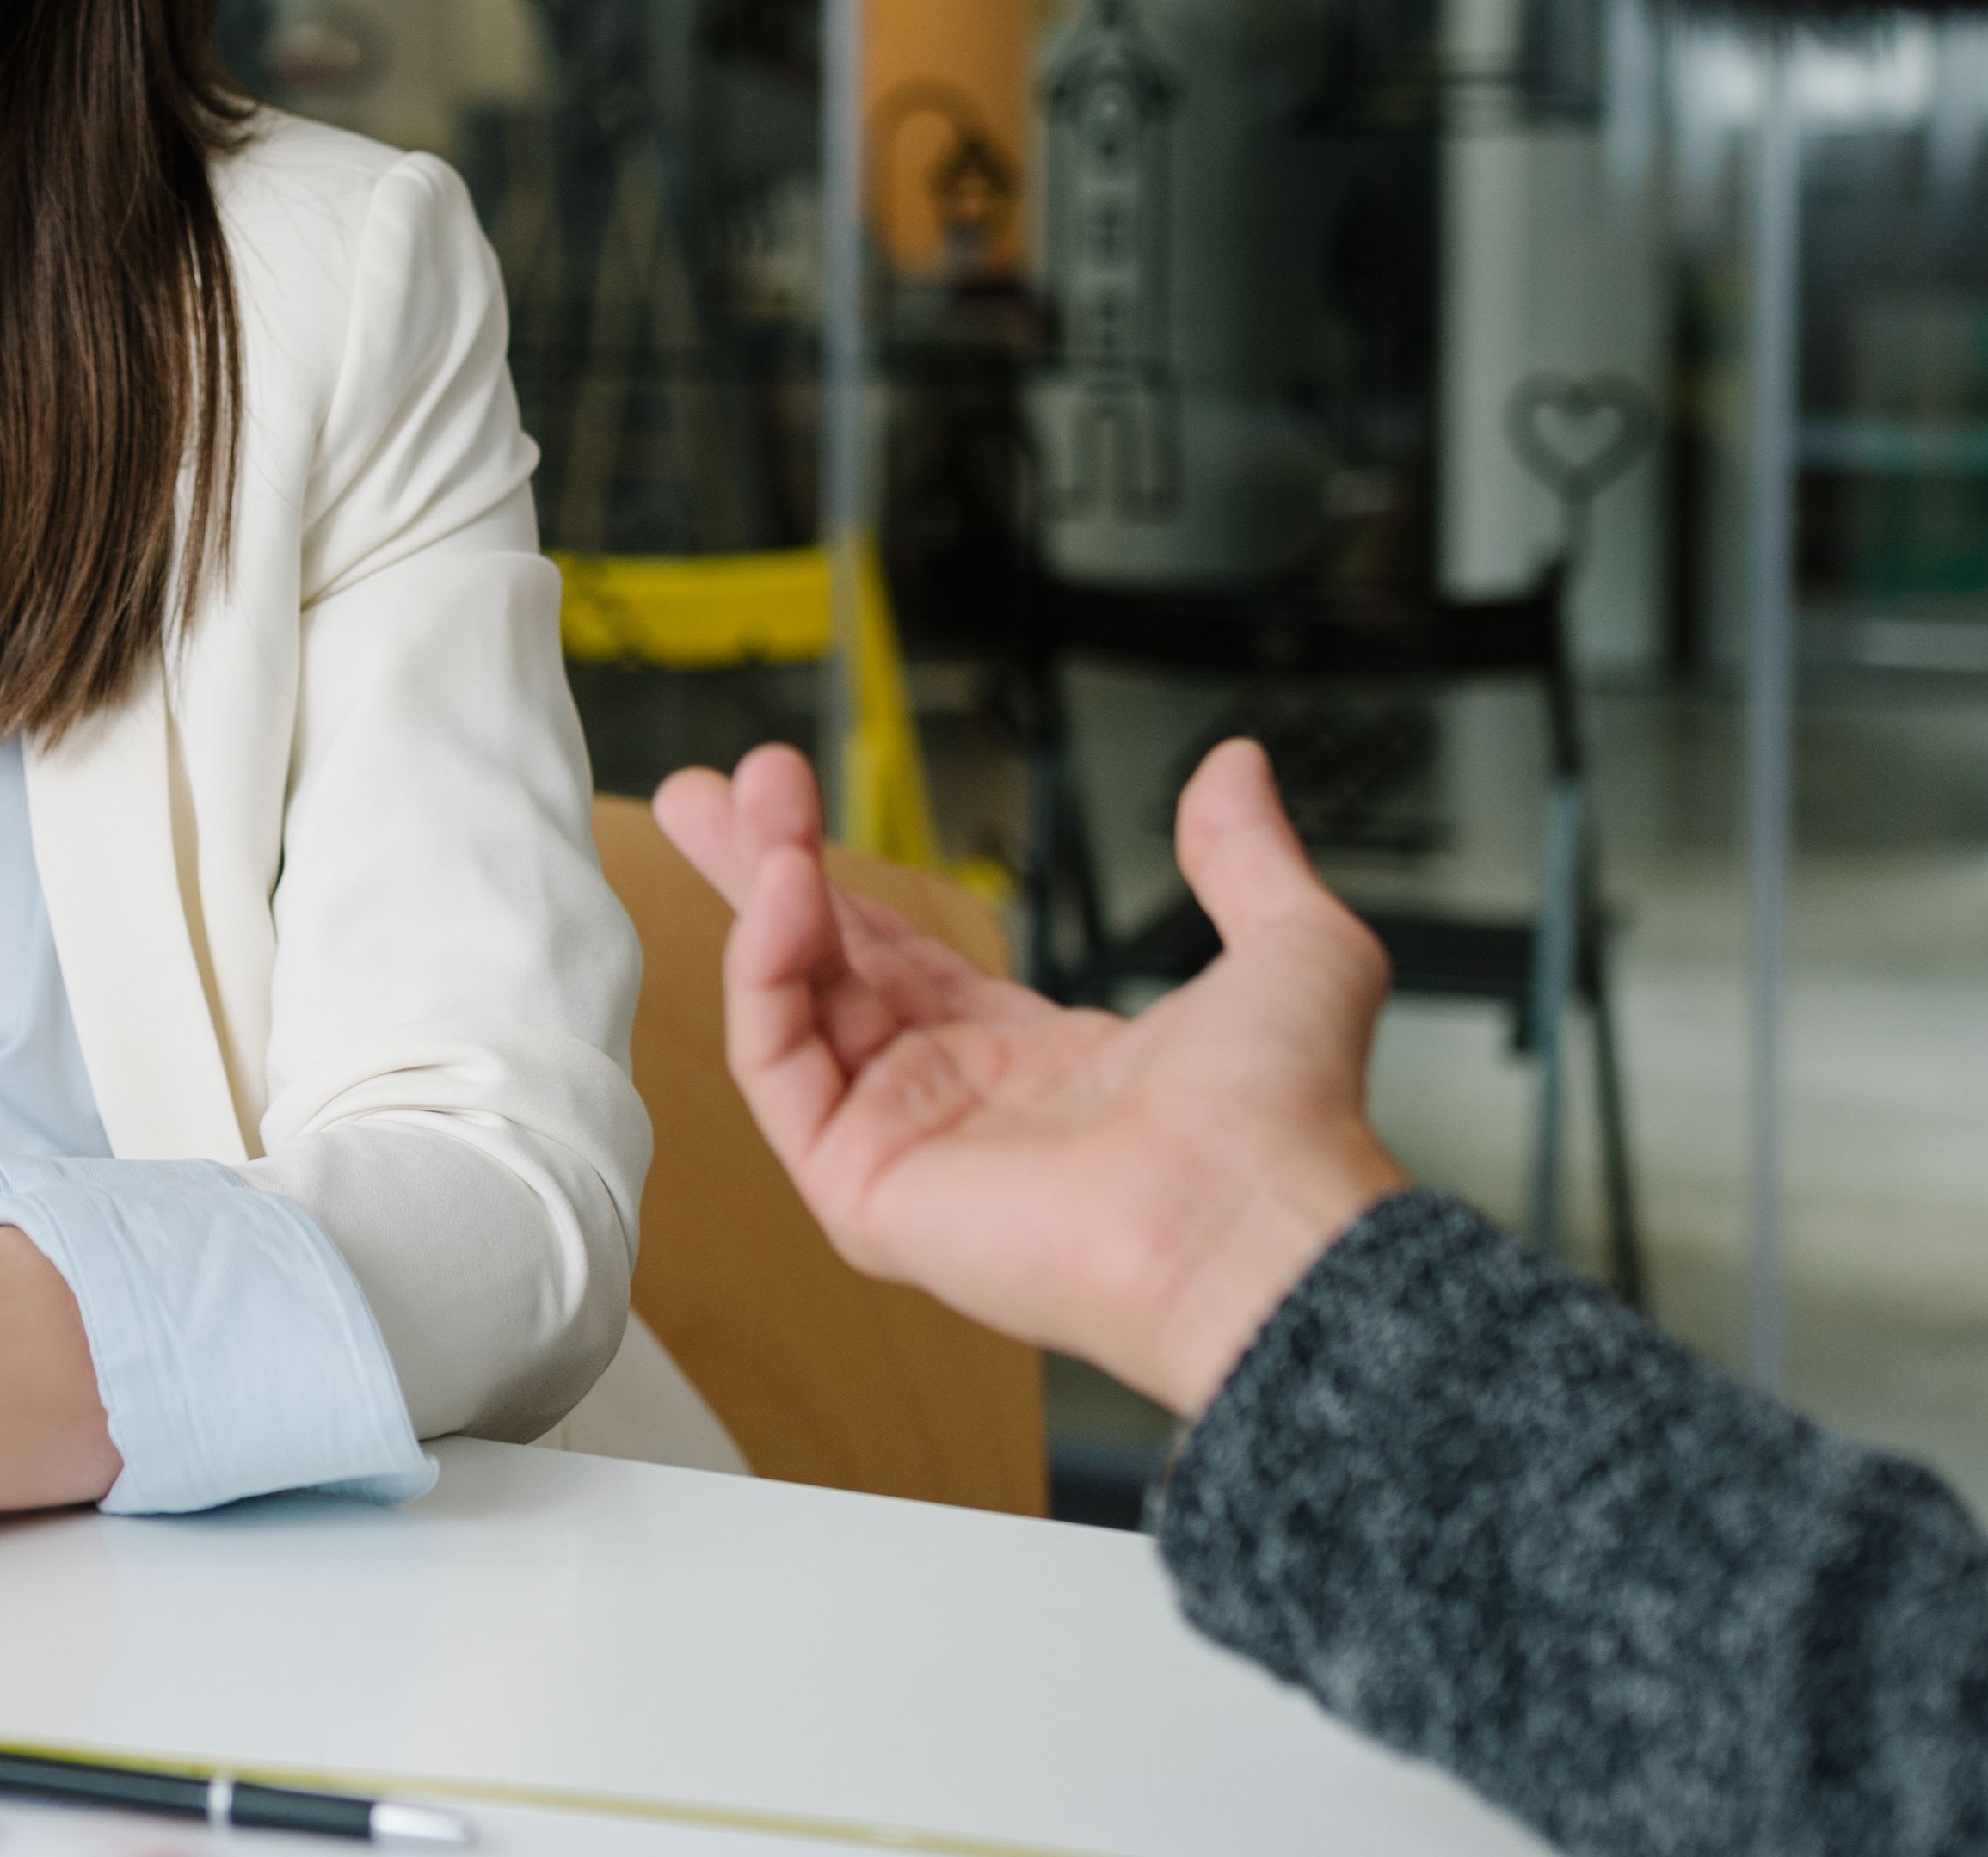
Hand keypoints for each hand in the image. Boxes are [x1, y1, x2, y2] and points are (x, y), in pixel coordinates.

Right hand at [655, 739, 1405, 1412]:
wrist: (1257, 1220)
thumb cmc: (1286, 1119)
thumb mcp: (1289, 944)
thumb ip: (1244, 853)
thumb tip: (1236, 768)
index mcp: (1036, 1065)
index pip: (902, 961)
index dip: (843, 880)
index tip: (790, 801)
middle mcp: (958, 1108)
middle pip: (823, 972)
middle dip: (758, 874)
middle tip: (698, 791)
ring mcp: (904, 1150)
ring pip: (792, 1006)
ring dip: (766, 894)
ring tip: (754, 802)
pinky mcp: (862, 1190)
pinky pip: (781, 1063)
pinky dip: (765, 971)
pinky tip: (785, 889)